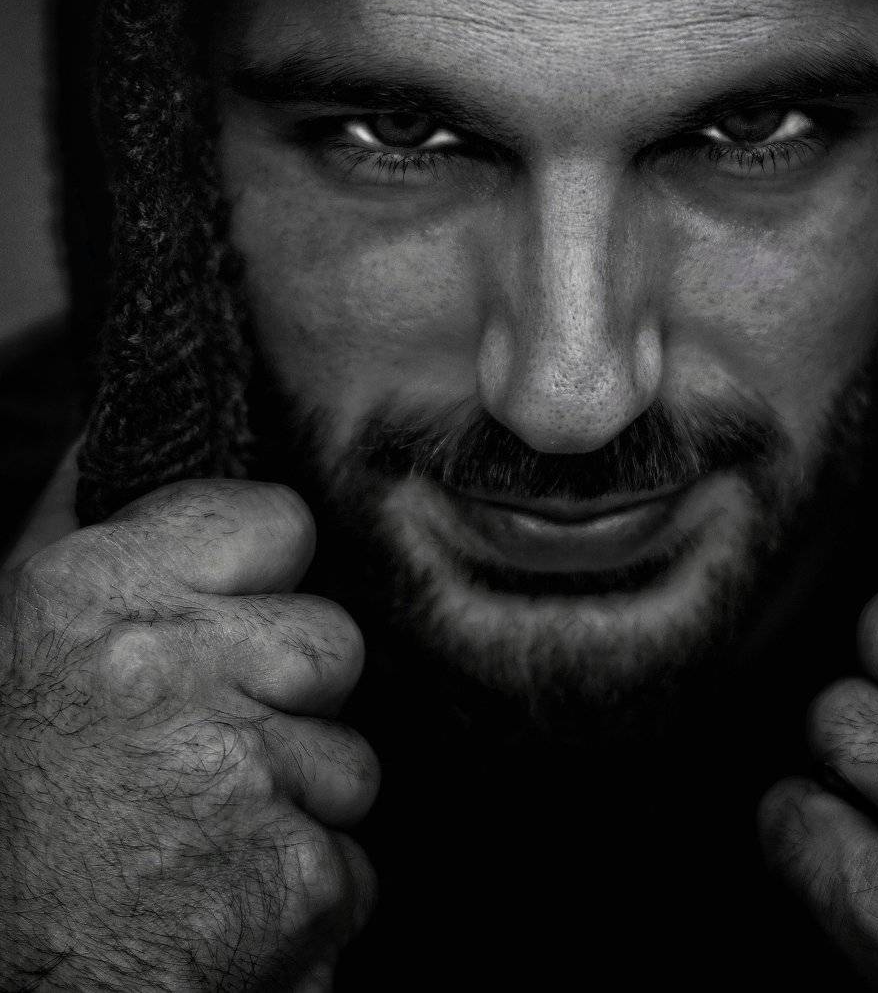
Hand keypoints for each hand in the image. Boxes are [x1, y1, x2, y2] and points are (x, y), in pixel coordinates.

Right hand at [0, 452, 378, 991]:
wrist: (0, 985)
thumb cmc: (6, 800)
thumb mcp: (18, 637)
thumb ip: (87, 528)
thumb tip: (114, 430)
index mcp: (98, 594)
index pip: (279, 521)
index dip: (268, 576)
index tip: (236, 615)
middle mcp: (171, 668)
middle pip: (331, 640)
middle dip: (291, 701)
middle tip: (206, 753)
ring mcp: (240, 772)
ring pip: (352, 756)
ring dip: (297, 801)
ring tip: (199, 838)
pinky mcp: (295, 877)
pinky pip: (351, 861)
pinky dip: (302, 893)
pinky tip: (218, 903)